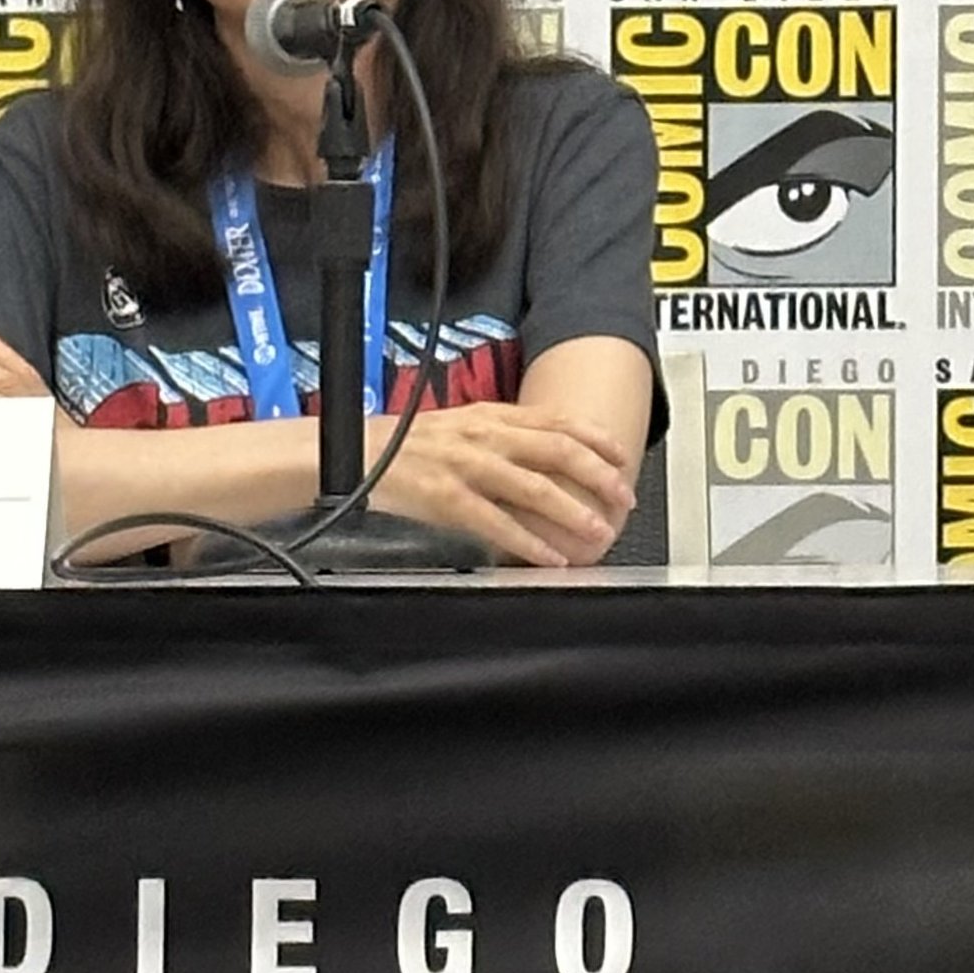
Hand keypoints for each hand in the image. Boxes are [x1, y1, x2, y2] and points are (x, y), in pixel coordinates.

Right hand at [366, 401, 636, 567]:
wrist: (350, 454)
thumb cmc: (402, 447)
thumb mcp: (456, 427)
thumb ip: (499, 437)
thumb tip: (542, 455)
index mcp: (488, 415)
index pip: (555, 420)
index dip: (597, 437)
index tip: (623, 457)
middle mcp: (481, 434)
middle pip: (556, 449)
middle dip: (598, 475)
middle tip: (622, 498)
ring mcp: (463, 465)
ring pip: (533, 486)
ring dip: (572, 511)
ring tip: (597, 531)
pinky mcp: (444, 498)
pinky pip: (495, 522)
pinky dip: (527, 541)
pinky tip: (548, 557)